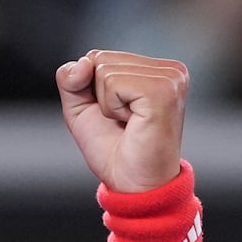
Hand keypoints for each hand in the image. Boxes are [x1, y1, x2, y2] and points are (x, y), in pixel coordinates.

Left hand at [56, 50, 188, 192]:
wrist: (132, 185)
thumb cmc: (113, 150)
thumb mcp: (81, 109)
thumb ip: (70, 79)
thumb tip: (83, 62)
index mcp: (156, 69)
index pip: (99, 56)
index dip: (91, 90)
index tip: (114, 115)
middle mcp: (169, 69)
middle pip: (100, 59)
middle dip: (99, 97)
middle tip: (122, 122)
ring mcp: (170, 78)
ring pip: (105, 71)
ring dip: (107, 105)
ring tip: (129, 123)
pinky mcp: (163, 90)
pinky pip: (113, 83)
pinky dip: (112, 108)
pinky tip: (133, 122)